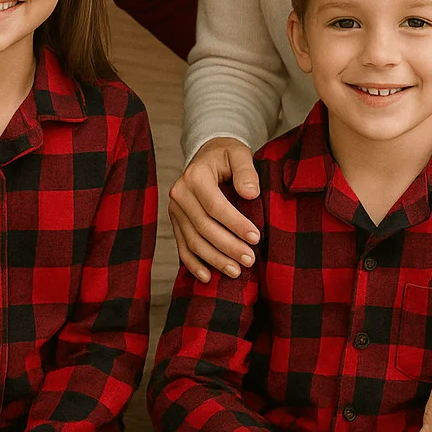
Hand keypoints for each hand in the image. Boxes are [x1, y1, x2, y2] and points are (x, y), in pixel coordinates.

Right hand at [169, 137, 260, 282]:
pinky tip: (208, 277)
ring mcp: (175, 209)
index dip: (235, 224)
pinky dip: (193, 264)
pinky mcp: (175, 222)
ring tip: (236, 272)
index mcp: (195, 176)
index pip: (215, 206)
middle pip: (203, 227)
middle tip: (250, 260)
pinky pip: (182, 246)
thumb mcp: (239, 153)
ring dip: (214, 259)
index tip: (256, 237)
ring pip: (193, 241)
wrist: (208, 155)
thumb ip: (246, 171)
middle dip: (227, 246)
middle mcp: (180, 193)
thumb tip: (251, 194)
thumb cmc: (227, 155)